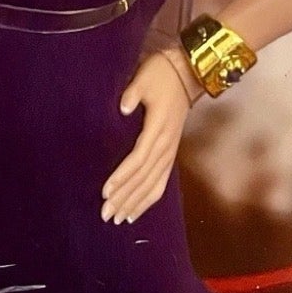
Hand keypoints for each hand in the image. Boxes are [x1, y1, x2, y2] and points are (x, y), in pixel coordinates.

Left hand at [101, 48, 201, 223]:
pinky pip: (161, 182)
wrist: (186, 73)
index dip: (122, 176)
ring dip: (135, 203)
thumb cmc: (161, 74)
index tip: (105, 191)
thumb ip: (132, 93)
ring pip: (153, 184)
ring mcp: (170, 151)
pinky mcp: (171, 153)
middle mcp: (166, 145)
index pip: (138, 159)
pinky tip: (136, 212)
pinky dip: (149, 198)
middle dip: (124, 197)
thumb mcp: (144, 78)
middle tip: (104, 214)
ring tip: (117, 219)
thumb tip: (123, 107)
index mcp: (158, 128)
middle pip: (144, 178)